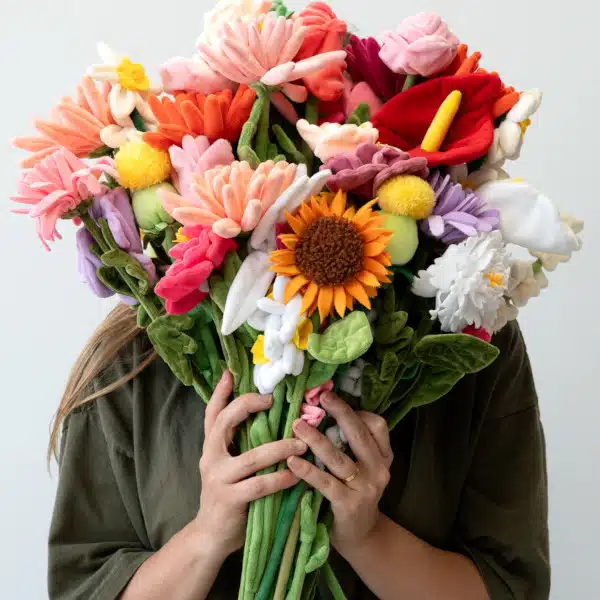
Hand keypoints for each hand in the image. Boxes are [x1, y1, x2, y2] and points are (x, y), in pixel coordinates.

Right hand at [194, 371, 306, 558]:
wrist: (211, 536)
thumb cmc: (228, 494)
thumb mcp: (228, 464)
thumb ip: (240, 442)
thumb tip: (267, 417)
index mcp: (211, 446)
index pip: (212, 412)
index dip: (220, 392)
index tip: (230, 372)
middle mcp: (210, 457)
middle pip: (224, 422)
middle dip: (248, 405)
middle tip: (272, 399)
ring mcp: (218, 478)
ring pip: (251, 456)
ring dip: (279, 447)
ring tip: (301, 442)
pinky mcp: (229, 499)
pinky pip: (259, 485)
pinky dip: (280, 478)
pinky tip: (297, 475)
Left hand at [287, 392, 392, 548]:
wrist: (360, 537)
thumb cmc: (353, 493)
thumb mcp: (360, 467)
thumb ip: (349, 444)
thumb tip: (321, 411)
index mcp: (382, 456)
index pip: (377, 425)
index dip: (356, 411)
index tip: (331, 400)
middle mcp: (379, 469)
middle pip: (359, 435)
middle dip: (339, 412)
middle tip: (320, 398)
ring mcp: (366, 488)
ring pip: (339, 457)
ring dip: (316, 439)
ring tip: (296, 425)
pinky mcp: (349, 505)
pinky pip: (326, 483)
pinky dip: (308, 470)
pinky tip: (293, 461)